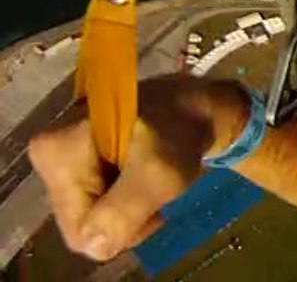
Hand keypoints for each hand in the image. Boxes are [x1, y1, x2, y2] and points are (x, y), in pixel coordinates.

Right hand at [28, 76, 248, 260]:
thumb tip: (93, 245)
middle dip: (123, 216)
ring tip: (151, 180)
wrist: (196, 104)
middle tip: (155, 189)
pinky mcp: (79, 161)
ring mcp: (63, 158)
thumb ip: (123, 211)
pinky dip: (124, 197)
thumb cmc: (181, 131)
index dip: (121, 226)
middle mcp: (48, 153)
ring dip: (127, 207)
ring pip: (92, 214)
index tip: (154, 199)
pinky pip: (96, 201)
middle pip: (83, 221)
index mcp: (55, 152)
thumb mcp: (159, 174)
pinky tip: (141, 176)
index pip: (79, 228)